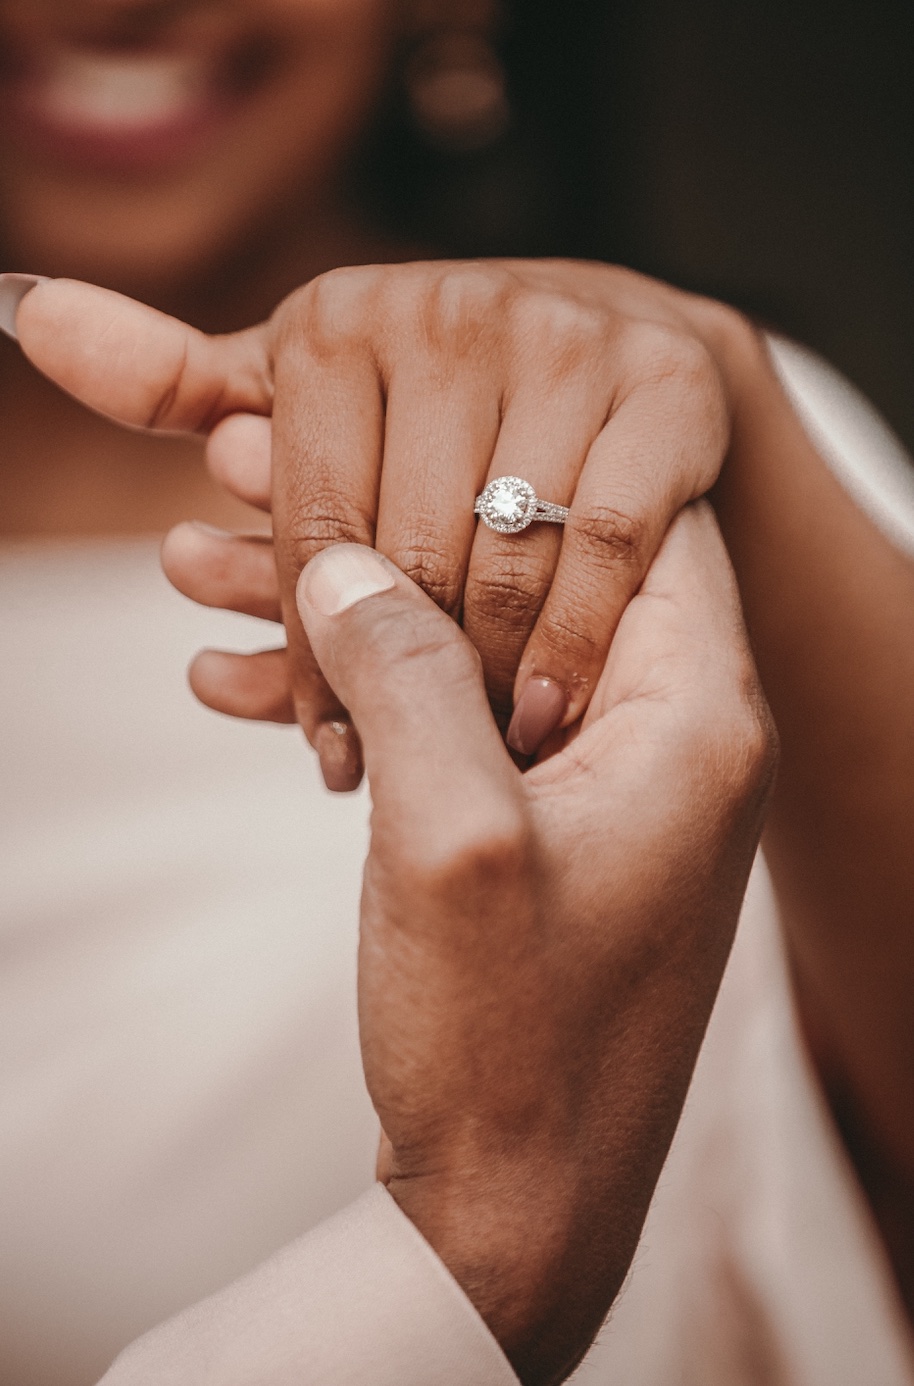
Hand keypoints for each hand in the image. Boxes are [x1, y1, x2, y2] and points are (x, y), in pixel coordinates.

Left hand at [10, 265, 757, 788]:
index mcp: (339, 321)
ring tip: (469, 756)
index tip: (325, 746)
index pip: (309, 526)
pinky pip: (608, 546)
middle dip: (397, 684)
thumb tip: (26, 314)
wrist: (619, 355)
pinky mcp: (667, 388)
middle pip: (407, 552)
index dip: (311, 653)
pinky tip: (545, 712)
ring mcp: (566, 344)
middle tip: (400, 772)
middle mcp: (450, 312)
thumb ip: (176, 379)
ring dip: (485, 681)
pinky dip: (578, 642)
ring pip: (506, 558)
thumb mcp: (307, 392)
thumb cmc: (438, 399)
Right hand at [293, 503, 774, 1382]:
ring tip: (210, 570)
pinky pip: (448, 727)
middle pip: (532, 576)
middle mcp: (666, 737)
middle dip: (395, 529)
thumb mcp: (450, 841)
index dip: (521, 461)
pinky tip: (242, 682)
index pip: (640, 517)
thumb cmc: (512, 1043)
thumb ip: (408, 675)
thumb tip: (350, 559)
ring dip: (349, 616)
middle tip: (258, 476)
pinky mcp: (539, 833)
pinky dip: (360, 699)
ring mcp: (597, 786)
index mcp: (694, 715)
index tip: (405, 421)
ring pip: (470, 647)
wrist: (515, 1208)